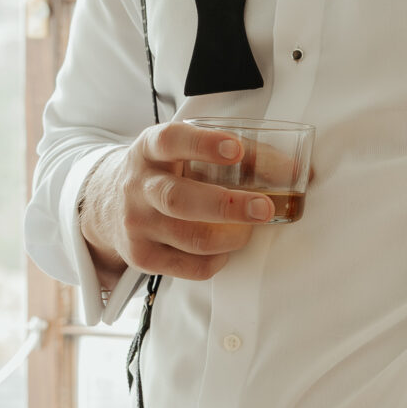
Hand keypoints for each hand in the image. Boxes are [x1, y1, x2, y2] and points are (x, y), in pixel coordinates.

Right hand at [79, 123, 274, 285]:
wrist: (108, 204)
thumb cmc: (166, 171)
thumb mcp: (185, 151)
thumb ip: (236, 154)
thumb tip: (298, 171)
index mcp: (149, 149)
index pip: (170, 140)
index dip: (203, 144)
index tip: (236, 149)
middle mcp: (138, 186)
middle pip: (179, 199)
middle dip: (227, 206)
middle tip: (265, 208)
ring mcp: (136, 224)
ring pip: (190, 237)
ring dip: (231, 236)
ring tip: (250, 227)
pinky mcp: (140, 257)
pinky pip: (189, 267)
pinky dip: (217, 259)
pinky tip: (224, 248)